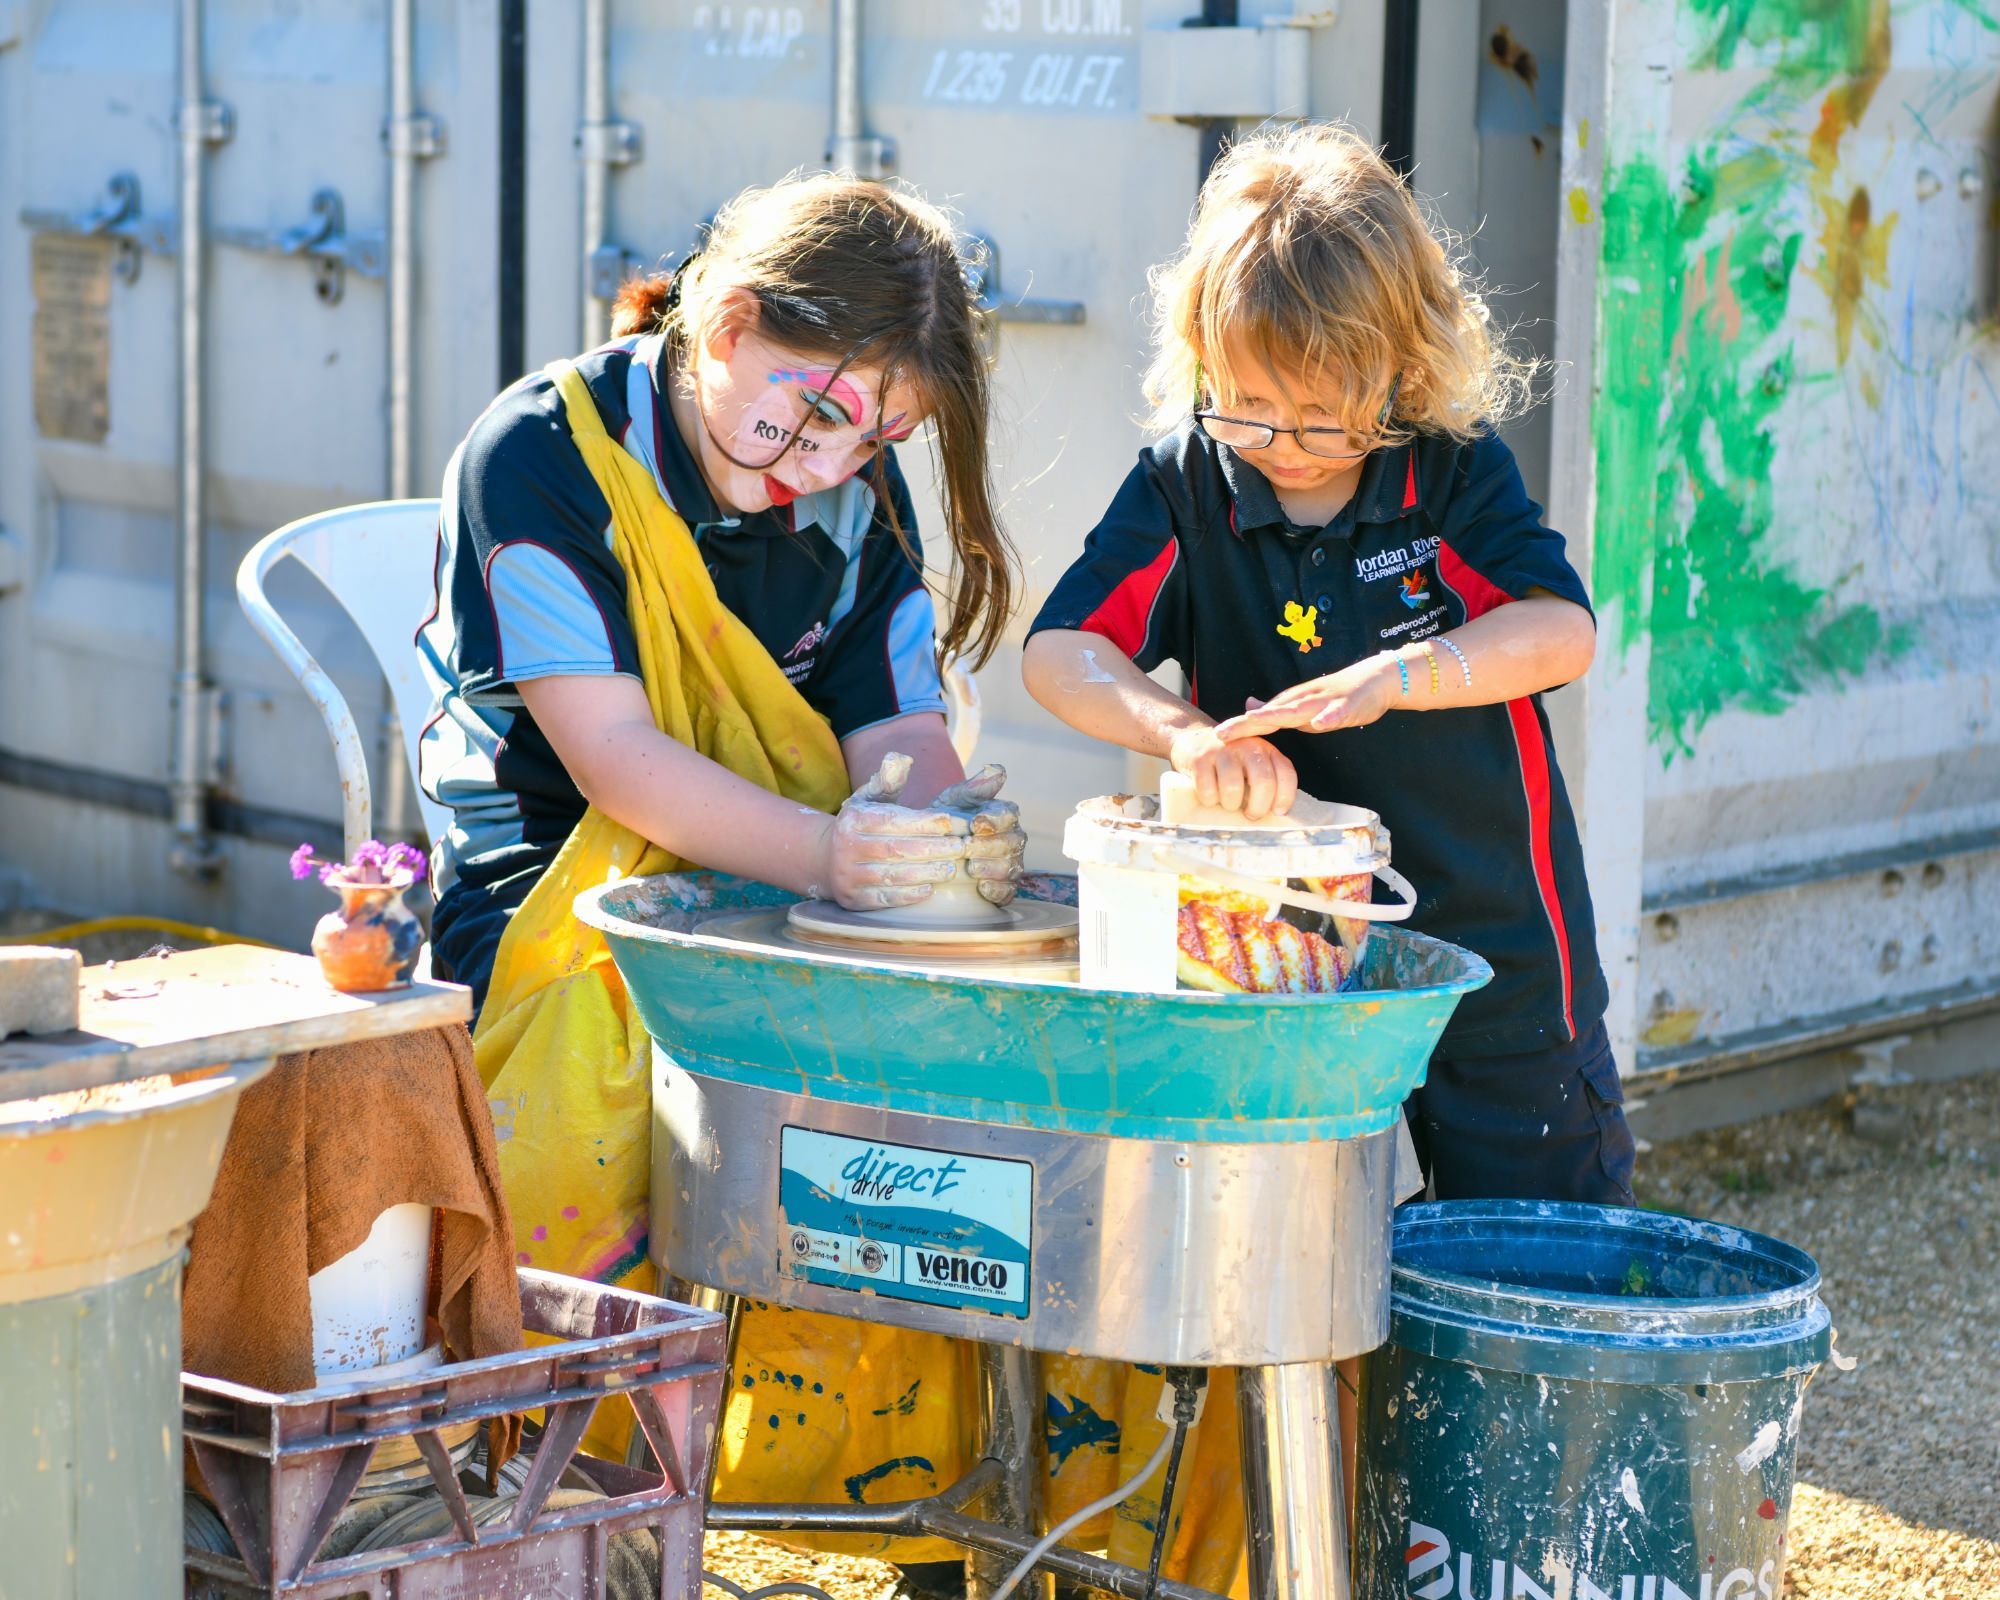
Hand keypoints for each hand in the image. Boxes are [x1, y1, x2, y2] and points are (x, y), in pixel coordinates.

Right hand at [810, 753, 965, 910]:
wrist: (825, 861)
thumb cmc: (861, 826)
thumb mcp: (868, 799)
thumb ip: (888, 781)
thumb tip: (903, 759)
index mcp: (853, 819)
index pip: (892, 820)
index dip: (923, 822)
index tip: (950, 822)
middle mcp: (846, 847)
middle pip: (895, 849)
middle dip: (931, 848)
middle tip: (959, 848)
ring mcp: (847, 876)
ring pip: (892, 875)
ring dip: (925, 873)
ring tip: (951, 869)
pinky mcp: (852, 900)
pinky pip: (883, 899)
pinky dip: (908, 895)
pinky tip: (929, 889)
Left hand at [931, 764, 1026, 905]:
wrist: (929, 851)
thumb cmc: (944, 822)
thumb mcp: (953, 801)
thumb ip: (974, 787)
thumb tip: (998, 769)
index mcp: (1003, 815)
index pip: (1009, 814)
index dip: (995, 819)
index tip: (975, 823)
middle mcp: (1013, 839)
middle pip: (1012, 842)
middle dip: (989, 845)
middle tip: (966, 847)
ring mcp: (1010, 865)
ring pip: (1011, 867)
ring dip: (992, 868)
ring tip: (971, 868)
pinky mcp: (1004, 889)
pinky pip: (1008, 891)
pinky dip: (996, 890)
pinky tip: (981, 888)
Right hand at [1167, 725, 1296, 820]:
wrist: (1192, 742)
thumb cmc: (1228, 765)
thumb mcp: (1252, 767)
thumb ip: (1267, 782)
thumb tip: (1277, 814)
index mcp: (1265, 750)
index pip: (1286, 773)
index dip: (1285, 797)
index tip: (1278, 812)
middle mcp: (1247, 746)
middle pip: (1263, 780)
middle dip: (1258, 806)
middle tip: (1251, 815)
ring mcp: (1222, 750)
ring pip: (1233, 787)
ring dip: (1231, 804)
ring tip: (1228, 804)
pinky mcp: (1199, 758)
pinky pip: (1208, 790)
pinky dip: (1209, 801)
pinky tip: (1209, 797)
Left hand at [1211, 654, 1404, 740]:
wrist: (1376, 679)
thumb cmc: (1337, 696)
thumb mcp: (1303, 706)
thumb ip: (1277, 711)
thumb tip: (1249, 709)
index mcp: (1292, 706)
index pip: (1260, 719)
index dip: (1238, 727)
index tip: (1214, 737)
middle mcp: (1303, 701)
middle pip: (1271, 714)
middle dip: (1246, 724)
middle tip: (1221, 733)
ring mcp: (1325, 701)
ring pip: (1299, 709)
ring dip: (1278, 716)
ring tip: (1256, 722)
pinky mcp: (1348, 704)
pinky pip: (1337, 712)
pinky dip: (1329, 717)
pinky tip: (1320, 723)